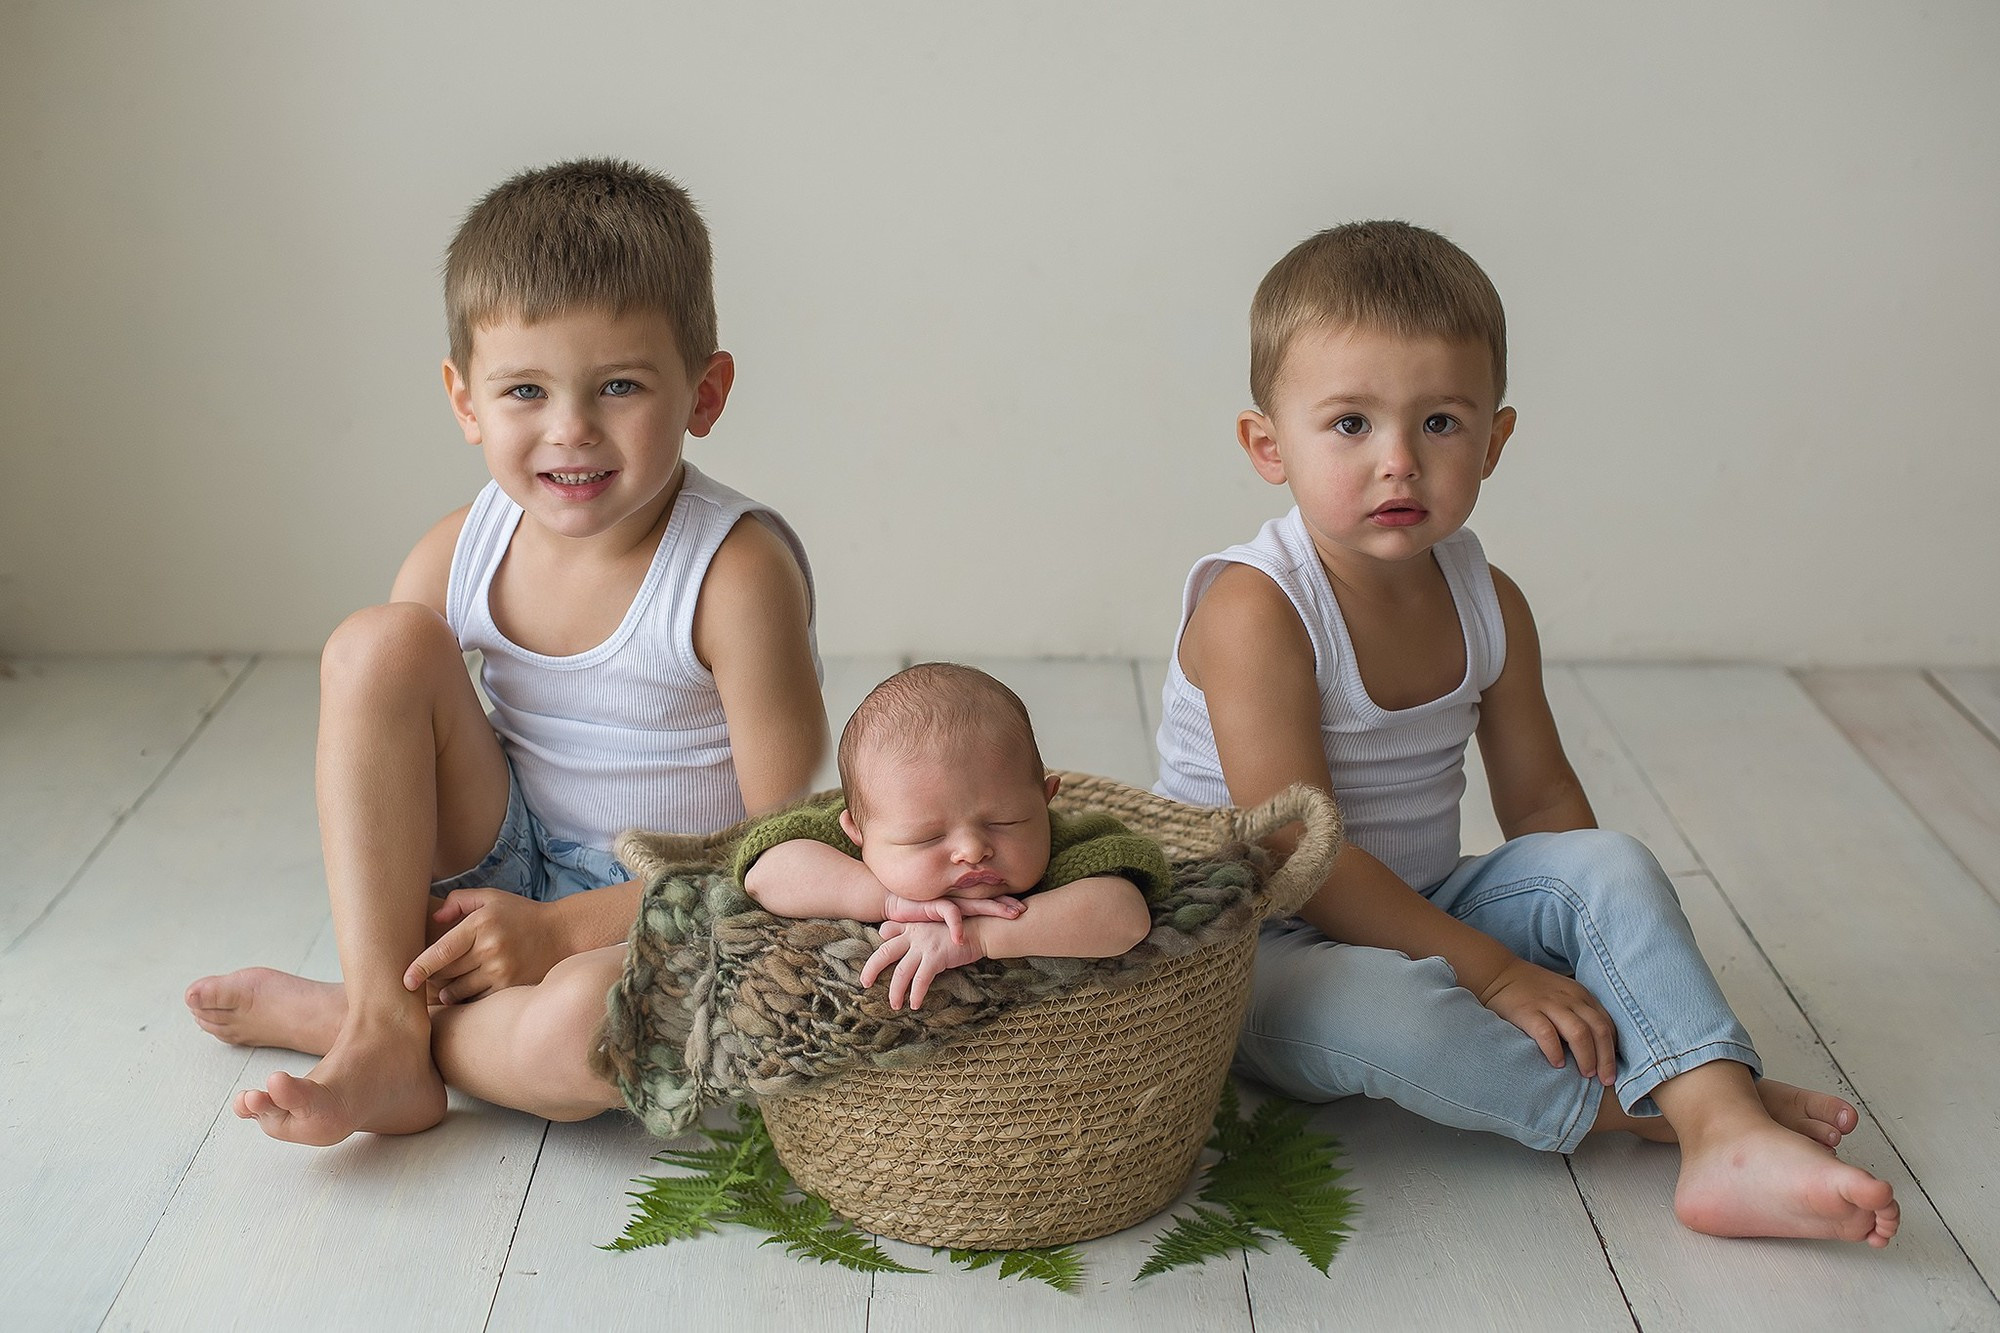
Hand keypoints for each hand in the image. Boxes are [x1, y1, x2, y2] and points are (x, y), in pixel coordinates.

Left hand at [404, 888, 565, 1003]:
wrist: (561, 934)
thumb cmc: (520, 914)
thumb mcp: (491, 898)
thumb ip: (459, 900)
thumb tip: (435, 918)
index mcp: (481, 924)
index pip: (442, 951)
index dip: (420, 967)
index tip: (405, 980)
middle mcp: (490, 948)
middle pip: (446, 973)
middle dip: (433, 977)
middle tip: (428, 977)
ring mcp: (502, 970)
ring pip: (458, 990)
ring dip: (448, 991)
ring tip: (450, 984)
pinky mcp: (510, 987)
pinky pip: (476, 999)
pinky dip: (467, 998)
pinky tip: (469, 990)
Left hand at [860, 920, 984, 1010]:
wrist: (979, 930)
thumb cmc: (957, 933)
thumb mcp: (933, 929)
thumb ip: (917, 937)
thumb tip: (905, 951)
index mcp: (912, 926)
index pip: (887, 932)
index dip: (878, 943)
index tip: (874, 958)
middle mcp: (914, 934)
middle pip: (884, 952)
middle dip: (871, 969)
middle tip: (865, 983)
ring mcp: (924, 945)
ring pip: (901, 972)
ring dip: (895, 991)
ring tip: (894, 1005)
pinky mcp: (936, 957)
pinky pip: (921, 980)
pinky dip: (916, 994)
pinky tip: (915, 1004)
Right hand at [881, 891, 1025, 943]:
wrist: (892, 902)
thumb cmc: (916, 915)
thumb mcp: (938, 924)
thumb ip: (952, 929)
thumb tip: (967, 941)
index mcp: (960, 906)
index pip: (986, 904)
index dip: (1003, 906)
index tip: (1021, 911)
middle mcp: (958, 902)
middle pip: (987, 902)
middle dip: (1005, 906)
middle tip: (1023, 911)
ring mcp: (947, 902)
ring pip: (975, 904)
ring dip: (993, 910)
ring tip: (1009, 917)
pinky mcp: (934, 906)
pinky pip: (950, 914)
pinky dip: (957, 926)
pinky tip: (962, 938)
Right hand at [1475, 958, 1617, 1084]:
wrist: (1498, 973)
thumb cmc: (1532, 990)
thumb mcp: (1563, 994)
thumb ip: (1579, 1013)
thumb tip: (1598, 1047)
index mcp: (1581, 995)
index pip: (1607, 1024)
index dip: (1614, 1049)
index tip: (1612, 1069)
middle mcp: (1570, 998)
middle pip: (1599, 1031)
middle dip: (1606, 1059)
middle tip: (1605, 1080)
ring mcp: (1549, 1004)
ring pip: (1580, 1033)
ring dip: (1587, 1058)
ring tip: (1585, 1075)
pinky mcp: (1527, 1012)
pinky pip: (1547, 1034)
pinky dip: (1555, 1051)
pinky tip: (1557, 1064)